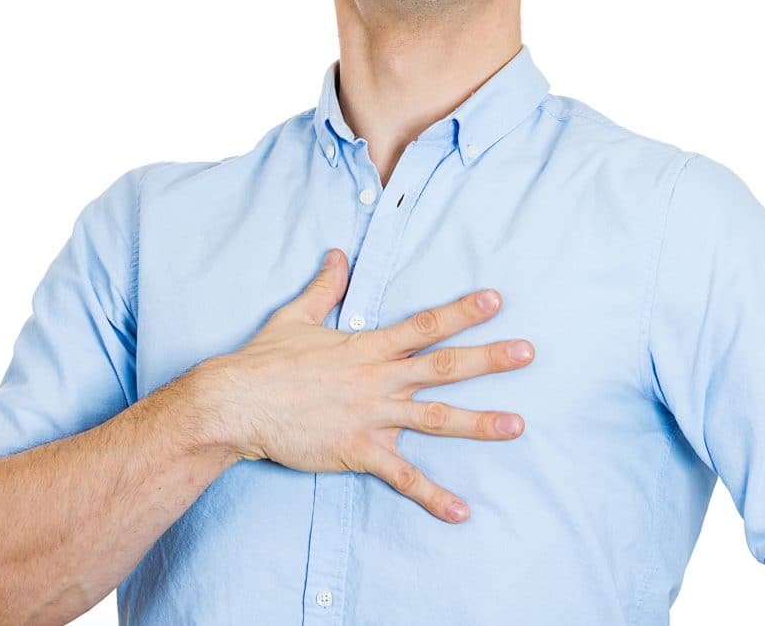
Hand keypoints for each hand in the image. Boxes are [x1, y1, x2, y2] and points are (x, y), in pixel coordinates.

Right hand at [197, 247, 533, 523]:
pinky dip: (432, 496)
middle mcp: (378, 379)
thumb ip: (325, 287)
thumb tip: (338, 254)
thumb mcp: (296, 316)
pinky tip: (461, 511)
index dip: (462, 311)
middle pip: (444, 367)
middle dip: (489, 359)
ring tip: (518, 425)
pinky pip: (402, 478)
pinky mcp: (357, 451)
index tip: (497, 300)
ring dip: (480, 424)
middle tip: (528, 351)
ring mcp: (371, 417)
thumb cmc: (264, 360)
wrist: (236, 403)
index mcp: (367, 346)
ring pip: (436, 419)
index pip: (424, 325)